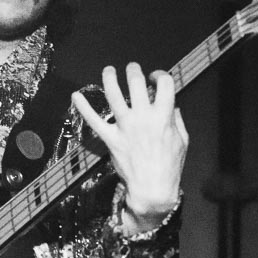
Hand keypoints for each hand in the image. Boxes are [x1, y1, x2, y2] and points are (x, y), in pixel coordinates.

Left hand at [72, 63, 187, 232]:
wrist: (152, 189)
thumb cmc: (169, 167)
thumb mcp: (182, 140)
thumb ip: (176, 119)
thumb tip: (172, 105)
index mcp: (163, 116)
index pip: (164, 84)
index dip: (160, 75)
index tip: (156, 78)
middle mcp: (143, 118)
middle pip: (136, 83)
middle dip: (134, 70)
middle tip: (132, 68)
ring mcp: (125, 128)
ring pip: (114, 95)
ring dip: (110, 78)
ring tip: (109, 70)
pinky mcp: (111, 139)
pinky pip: (94, 121)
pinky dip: (84, 107)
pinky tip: (76, 95)